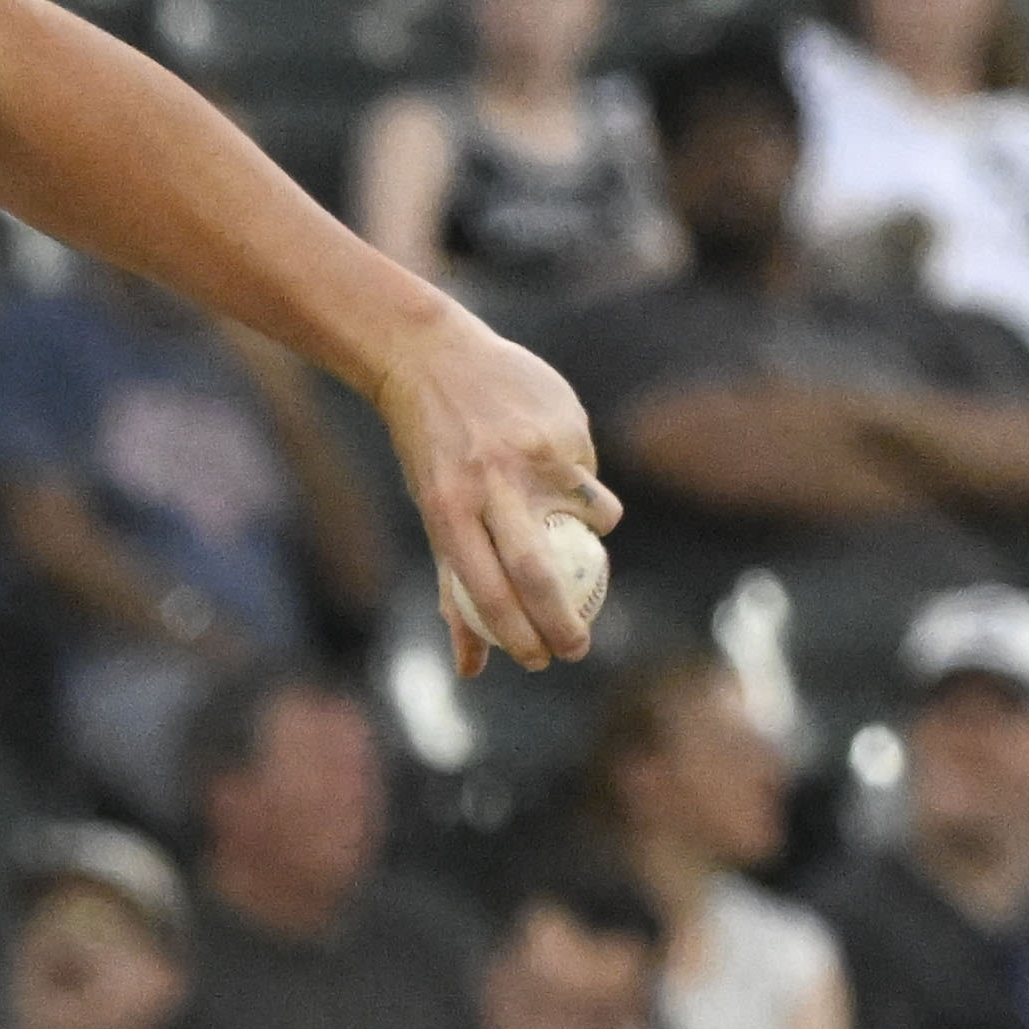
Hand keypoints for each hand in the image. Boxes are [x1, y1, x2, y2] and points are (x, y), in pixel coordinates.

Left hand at [362, 304, 620, 674]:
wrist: (433, 359)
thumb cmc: (434, 455)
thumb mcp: (435, 516)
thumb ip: (454, 590)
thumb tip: (473, 669)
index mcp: (449, 510)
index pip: (486, 591)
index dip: (516, 636)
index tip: (539, 661)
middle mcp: (490, 483)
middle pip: (536, 572)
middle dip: (563, 623)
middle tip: (577, 648)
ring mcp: (533, 452)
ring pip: (591, 519)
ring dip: (594, 537)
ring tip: (576, 529)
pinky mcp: (567, 425)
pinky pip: (592, 475)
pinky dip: (585, 484)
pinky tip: (558, 463)